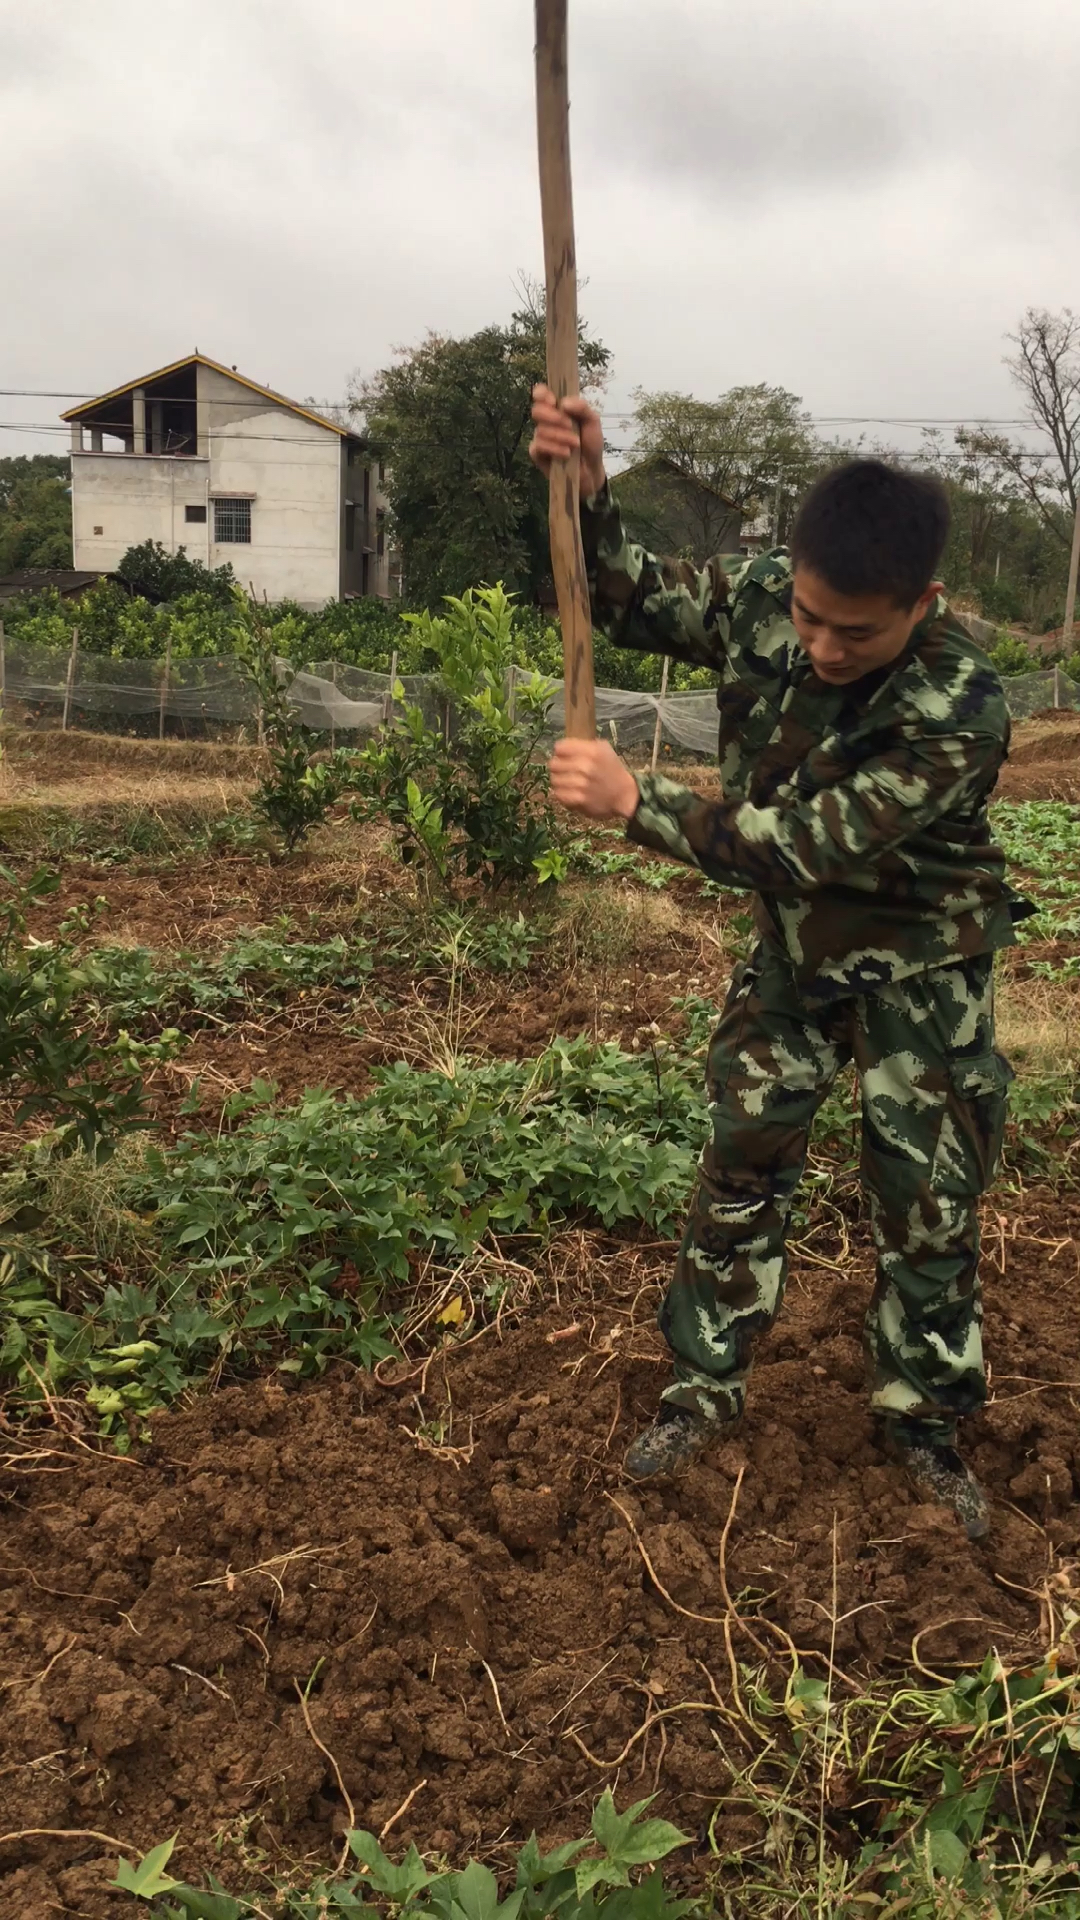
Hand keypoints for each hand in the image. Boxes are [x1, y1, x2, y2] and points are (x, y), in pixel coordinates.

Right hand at [529, 384, 606, 498]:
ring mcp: (540, 437)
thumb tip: (564, 403)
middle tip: (570, 425)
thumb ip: (582, 408)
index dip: (542, 394)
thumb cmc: (590, 443)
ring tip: (576, 444)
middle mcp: (546, 421)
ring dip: (561, 436)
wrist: (591, 470)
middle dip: (553, 417)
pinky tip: (566, 454)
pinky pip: (538, 446)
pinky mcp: (537, 453)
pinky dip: (554, 448)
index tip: (553, 401)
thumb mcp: (593, 422)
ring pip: (540, 430)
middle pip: (536, 410)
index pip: (540, 393)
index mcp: (557, 408)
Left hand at [549, 738, 639, 820]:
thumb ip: (584, 746)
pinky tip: (570, 792)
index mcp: (592, 751)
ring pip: (554, 780)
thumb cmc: (612, 770)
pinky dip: (562, 794)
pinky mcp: (579, 799)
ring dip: (560, 782)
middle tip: (565, 771)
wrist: (625, 795)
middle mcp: (585, 766)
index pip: (560, 747)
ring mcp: (581, 784)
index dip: (560, 752)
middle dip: (558, 767)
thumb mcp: (604, 750)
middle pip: (554, 764)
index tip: (564, 757)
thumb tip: (561, 748)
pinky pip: (559, 794)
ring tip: (568, 783)